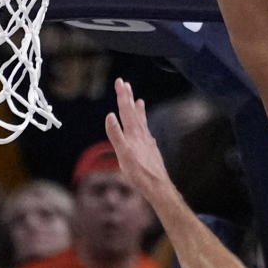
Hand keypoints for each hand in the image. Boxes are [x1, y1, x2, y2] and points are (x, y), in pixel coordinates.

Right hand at [105, 78, 171, 201]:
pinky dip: (143, 125)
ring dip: (138, 110)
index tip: (120, 81)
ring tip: (139, 100)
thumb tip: (110, 115)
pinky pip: (146, 132)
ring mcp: (147, 141)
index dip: (123, 95)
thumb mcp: (123, 154)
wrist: (157, 186)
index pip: (126, 110)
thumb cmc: (139, 173)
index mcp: (134, 134)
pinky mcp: (150, 149)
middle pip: (134, 112)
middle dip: (128, 97)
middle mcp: (142, 134)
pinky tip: (145, 129)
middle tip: (125, 84)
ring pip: (142, 121)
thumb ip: (116, 134)